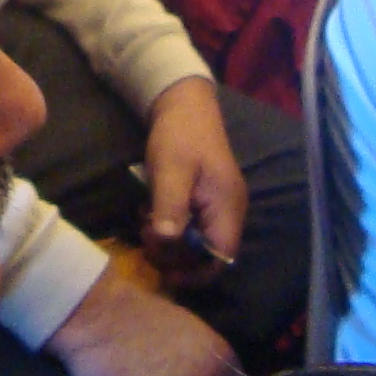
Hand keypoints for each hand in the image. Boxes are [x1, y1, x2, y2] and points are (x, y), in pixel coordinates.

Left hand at [139, 78, 246, 285]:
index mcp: (227, 208)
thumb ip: (170, 207)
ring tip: (146, 226)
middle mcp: (229, 212)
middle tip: (147, 239)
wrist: (183, 103)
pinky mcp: (206, 199)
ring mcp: (219, 206)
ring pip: (198, 243)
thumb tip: (167, 242)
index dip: (195, 272)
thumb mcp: (170, 170)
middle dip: (177, 256)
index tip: (164, 268)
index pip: (221, 258)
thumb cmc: (179, 135)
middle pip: (208, 256)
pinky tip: (151, 216)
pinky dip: (172, 228)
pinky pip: (193, 227)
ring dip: (171, 243)